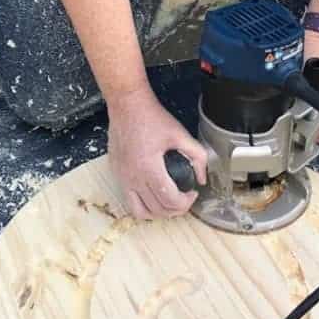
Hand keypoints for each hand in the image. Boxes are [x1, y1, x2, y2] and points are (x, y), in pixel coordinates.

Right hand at [107, 84, 207, 219]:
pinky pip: (128, 201)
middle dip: (176, 210)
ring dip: (158, 214)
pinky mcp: (117, 174)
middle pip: (157, 210)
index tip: (192, 193)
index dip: (185, 203)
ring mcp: (122, 177)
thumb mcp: (180, 134)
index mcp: (149, 167)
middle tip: (185, 200)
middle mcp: (133, 177)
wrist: (127, 105)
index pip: (169, 200)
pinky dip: (143, 206)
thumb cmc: (151, 117)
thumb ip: (197, 156)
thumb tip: (202, 178)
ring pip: (140, 211)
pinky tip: (153, 198)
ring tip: (170, 203)